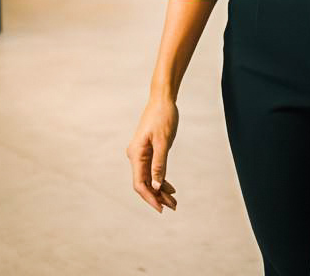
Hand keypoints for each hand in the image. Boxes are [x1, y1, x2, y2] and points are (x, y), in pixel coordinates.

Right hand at [127, 97, 179, 213]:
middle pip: (145, 183)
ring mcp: (141, 154)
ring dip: (160, 190)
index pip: (140, 184)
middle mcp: (135, 156)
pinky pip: (152, 170)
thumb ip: (159, 163)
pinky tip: (170, 188)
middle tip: (173, 206)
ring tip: (174, 201)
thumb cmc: (163, 117)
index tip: (161, 209)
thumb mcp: (163, 141)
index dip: (150, 198)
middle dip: (157, 196)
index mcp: (136, 154)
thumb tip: (157, 185)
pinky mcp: (148, 151)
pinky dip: (161, 179)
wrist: (162, 99)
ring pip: (149, 178)